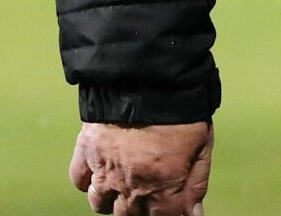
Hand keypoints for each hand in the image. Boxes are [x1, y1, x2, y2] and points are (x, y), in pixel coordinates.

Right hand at [69, 121, 212, 215]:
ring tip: (123, 183)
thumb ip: (196, 184)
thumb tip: (194, 213)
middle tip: (149, 190)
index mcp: (161, 186)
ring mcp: (105, 170)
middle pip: (127, 215)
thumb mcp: (202, 146)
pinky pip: (79, 180)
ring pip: (99, 203)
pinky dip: (87, 180)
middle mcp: (130, 185)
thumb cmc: (182, 110)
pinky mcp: (86, 151)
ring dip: (111, 198)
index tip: (168, 206)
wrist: (150, 77)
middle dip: (140, 208)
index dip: (166, 214)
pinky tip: (100, 171)